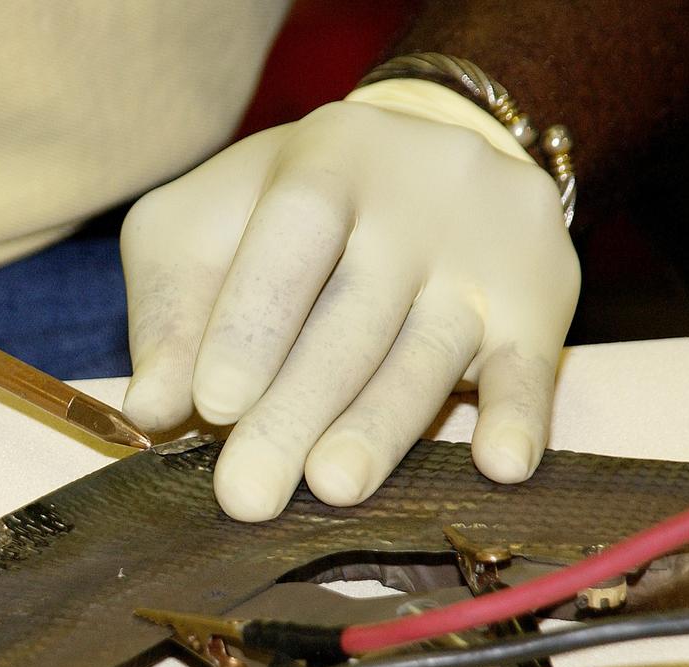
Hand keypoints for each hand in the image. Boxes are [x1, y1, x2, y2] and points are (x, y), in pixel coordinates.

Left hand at [121, 81, 579, 520]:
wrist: (430, 149)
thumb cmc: (287, 210)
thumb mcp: (208, 226)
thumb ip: (173, 307)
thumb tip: (150, 409)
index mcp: (324, 162)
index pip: (293, 238)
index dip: (255, 321)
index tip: (214, 405)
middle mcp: (414, 197)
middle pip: (354, 314)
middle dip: (297, 409)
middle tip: (248, 494)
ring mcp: (481, 248)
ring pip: (429, 350)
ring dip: (383, 426)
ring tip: (334, 488)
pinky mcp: (538, 295)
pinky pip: (532, 362)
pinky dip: (520, 416)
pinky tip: (500, 467)